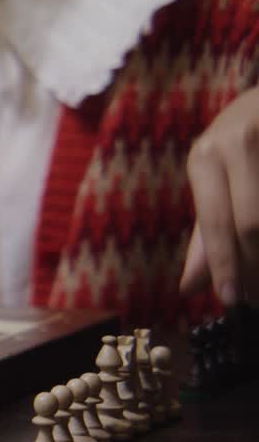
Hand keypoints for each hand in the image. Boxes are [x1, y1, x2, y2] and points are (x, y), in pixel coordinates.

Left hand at [180, 86, 258, 304]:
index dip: (223, 264)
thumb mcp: (213, 178)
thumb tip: (189, 286)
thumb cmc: (239, 142)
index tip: (229, 299)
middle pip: (251, 224)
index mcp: (205, 157)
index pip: (215, 221)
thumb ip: (204, 233)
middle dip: (254, 268)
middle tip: (255, 299)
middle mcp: (238, 145)